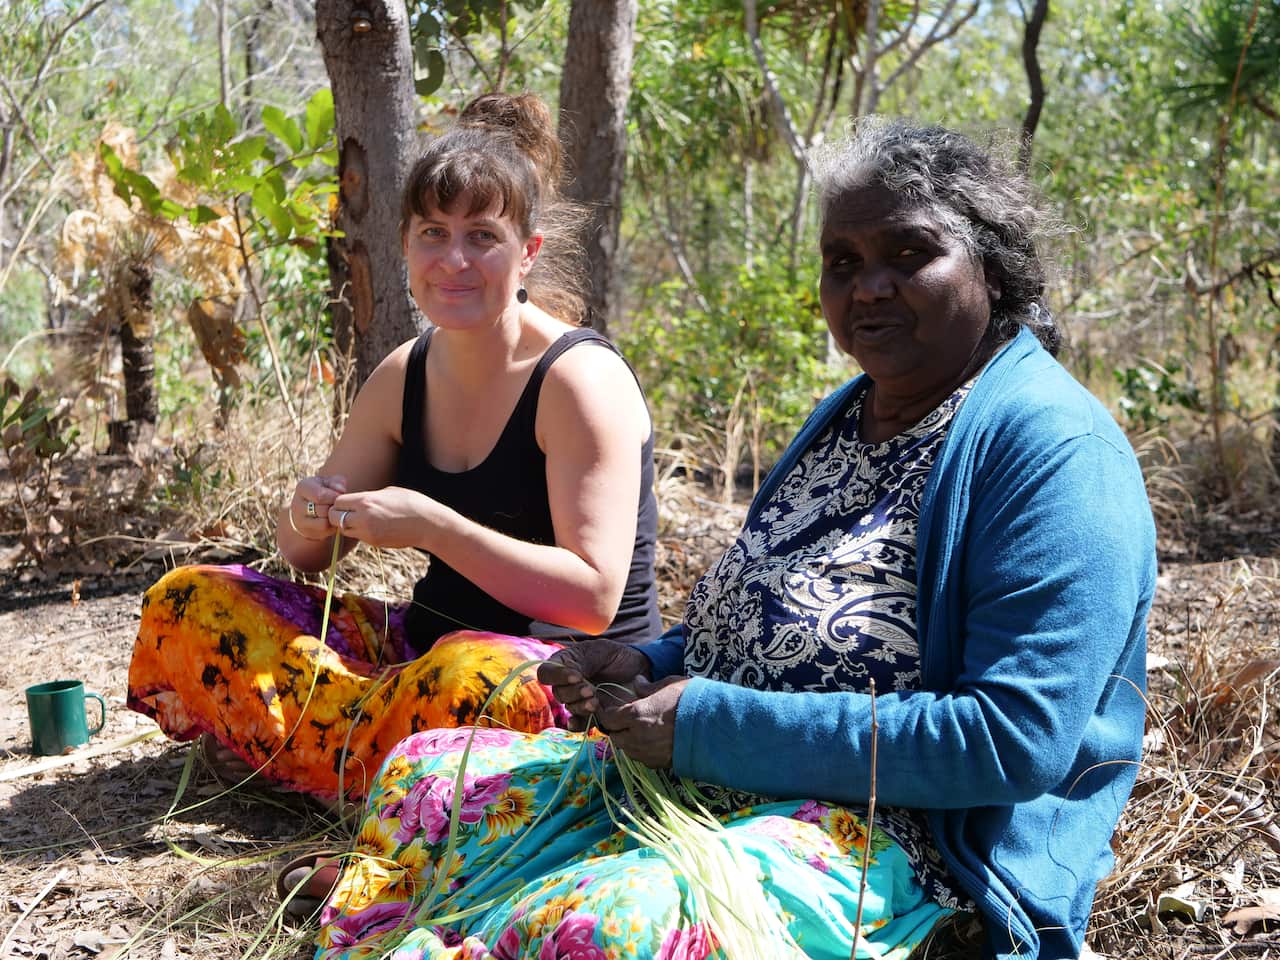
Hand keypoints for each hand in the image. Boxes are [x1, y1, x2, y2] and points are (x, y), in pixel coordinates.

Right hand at [288, 475, 347, 540]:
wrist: (308, 507)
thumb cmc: (323, 490)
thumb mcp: (328, 482)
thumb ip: (336, 482)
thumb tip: (341, 490)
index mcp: (303, 487)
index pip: (320, 495)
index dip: (334, 496)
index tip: (338, 495)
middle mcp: (297, 504)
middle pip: (323, 510)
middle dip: (333, 507)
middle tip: (337, 504)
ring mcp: (300, 520)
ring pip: (323, 523)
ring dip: (332, 517)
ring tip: (334, 511)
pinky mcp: (306, 531)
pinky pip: (324, 531)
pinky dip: (332, 526)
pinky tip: (332, 519)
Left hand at [328, 486, 437, 548]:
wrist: (429, 524)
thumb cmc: (412, 503)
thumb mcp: (389, 492)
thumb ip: (369, 497)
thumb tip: (358, 500)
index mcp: (366, 501)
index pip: (337, 501)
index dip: (340, 501)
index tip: (349, 500)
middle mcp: (363, 517)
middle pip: (334, 517)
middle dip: (338, 514)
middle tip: (349, 511)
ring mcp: (368, 532)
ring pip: (343, 529)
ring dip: (347, 524)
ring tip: (361, 519)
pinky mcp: (374, 542)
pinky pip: (358, 536)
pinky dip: (360, 531)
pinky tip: (374, 526)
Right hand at [536, 640, 651, 731]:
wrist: (641, 671)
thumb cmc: (618, 656)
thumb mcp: (600, 650)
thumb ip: (581, 661)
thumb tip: (569, 674)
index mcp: (566, 664)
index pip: (547, 672)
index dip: (557, 675)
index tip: (576, 675)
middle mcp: (568, 684)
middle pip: (558, 692)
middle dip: (573, 692)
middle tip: (590, 689)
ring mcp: (579, 700)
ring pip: (570, 707)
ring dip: (580, 706)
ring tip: (596, 702)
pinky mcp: (592, 715)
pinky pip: (578, 723)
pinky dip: (578, 724)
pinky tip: (584, 720)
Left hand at [594, 675, 689, 768]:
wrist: (715, 728)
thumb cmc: (692, 701)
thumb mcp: (669, 685)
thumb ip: (648, 687)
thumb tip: (636, 682)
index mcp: (636, 715)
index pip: (608, 718)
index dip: (606, 713)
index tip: (608, 708)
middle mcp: (637, 737)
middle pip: (614, 736)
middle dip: (616, 728)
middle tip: (624, 719)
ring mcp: (647, 754)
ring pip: (627, 749)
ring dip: (628, 740)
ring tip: (639, 729)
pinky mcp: (659, 764)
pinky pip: (642, 758)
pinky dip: (641, 750)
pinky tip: (652, 740)